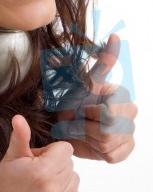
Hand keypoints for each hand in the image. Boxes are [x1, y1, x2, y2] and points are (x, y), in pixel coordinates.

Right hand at [0, 115, 79, 191]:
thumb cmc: (8, 180)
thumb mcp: (13, 155)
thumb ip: (20, 135)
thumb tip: (18, 117)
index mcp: (42, 172)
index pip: (66, 149)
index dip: (52, 151)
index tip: (39, 159)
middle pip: (70, 164)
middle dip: (56, 164)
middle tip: (38, 172)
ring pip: (75, 180)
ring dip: (62, 180)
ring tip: (43, 185)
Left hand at [53, 34, 137, 162]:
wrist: (63, 124)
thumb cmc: (72, 101)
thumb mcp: (84, 81)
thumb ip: (103, 61)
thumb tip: (115, 35)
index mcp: (121, 95)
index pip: (110, 113)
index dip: (91, 114)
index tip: (83, 109)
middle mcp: (129, 113)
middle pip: (109, 131)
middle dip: (87, 127)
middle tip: (79, 120)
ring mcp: (128, 132)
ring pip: (108, 145)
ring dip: (88, 138)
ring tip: (82, 130)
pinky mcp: (124, 149)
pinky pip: (113, 156)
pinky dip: (96, 151)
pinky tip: (91, 141)